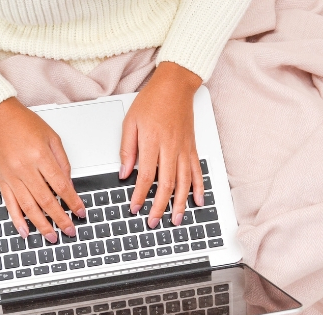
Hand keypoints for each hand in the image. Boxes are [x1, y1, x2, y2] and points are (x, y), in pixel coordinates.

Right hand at [0, 97, 85, 242]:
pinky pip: (9, 204)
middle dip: (60, 219)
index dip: (73, 202)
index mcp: (41, 156)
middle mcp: (25, 168)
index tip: (80, 213)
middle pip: (46, 200)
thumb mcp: (52, 137)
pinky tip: (25, 231)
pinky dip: (17, 220)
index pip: (61, 186)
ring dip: (41, 225)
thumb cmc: (25, 124)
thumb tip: (69, 185)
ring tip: (52, 236)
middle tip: (70, 231)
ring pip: (28, 207)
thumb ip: (62, 162)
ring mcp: (11, 176)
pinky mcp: (1, 180)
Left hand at [120, 62, 204, 228]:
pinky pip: (197, 171)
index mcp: (152, 141)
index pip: (145, 176)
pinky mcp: (192, 147)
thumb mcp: (130, 121)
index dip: (140, 195)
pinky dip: (198, 187)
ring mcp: (184, 148)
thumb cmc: (152, 100)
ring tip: (176, 219)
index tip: (135, 207)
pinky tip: (197, 200)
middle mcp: (170, 147)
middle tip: (153, 221)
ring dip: (180, 203)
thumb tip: (124, 172)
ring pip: (184, 182)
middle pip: (166, 184)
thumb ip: (127, 148)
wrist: (176, 85)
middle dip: (159, 207)